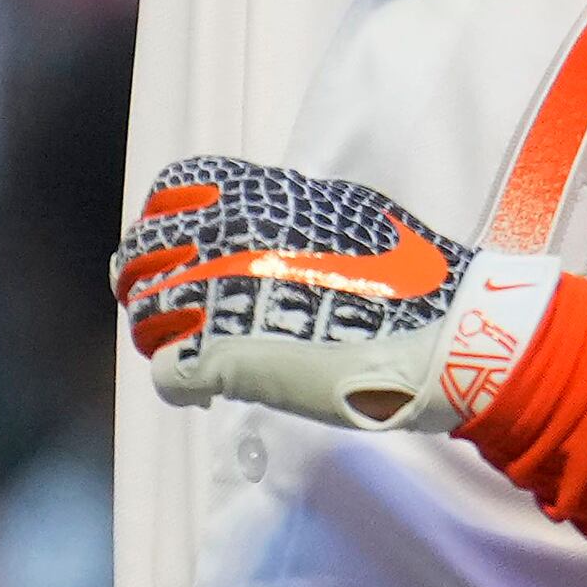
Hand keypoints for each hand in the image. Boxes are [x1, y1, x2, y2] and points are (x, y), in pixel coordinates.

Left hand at [111, 154, 555, 435]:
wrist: (446, 334)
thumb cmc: (411, 276)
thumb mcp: (346, 211)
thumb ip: (291, 210)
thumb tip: (262, 225)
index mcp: (257, 198)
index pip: (170, 194)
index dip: (162, 225)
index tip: (173, 250)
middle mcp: (227, 240)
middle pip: (140, 258)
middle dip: (144, 283)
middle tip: (163, 311)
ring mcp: (220, 301)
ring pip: (145, 318)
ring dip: (158, 336)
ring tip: (183, 353)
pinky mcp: (224, 362)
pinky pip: (168, 374)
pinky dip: (178, 384)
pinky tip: (204, 392)